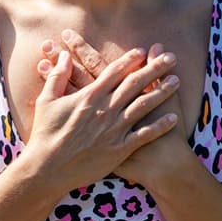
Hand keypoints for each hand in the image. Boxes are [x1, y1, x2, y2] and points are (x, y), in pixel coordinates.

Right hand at [37, 30, 187, 186]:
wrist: (47, 169)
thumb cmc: (45, 135)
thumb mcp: (46, 101)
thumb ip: (57, 77)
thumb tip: (65, 56)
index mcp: (89, 96)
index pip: (114, 72)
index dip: (131, 60)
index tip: (144, 51)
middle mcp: (105, 109)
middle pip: (135, 83)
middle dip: (155, 68)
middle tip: (170, 57)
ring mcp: (114, 129)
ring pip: (143, 105)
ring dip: (162, 92)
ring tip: (177, 81)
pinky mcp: (119, 150)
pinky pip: (144, 135)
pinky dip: (160, 126)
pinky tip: (173, 118)